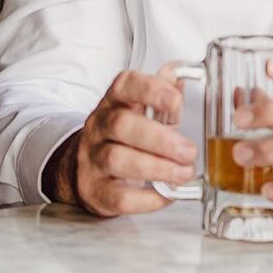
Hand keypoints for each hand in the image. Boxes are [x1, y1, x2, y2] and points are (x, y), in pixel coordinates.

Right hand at [46, 63, 196, 216]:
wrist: (83, 169)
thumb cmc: (122, 137)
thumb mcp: (138, 109)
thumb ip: (160, 92)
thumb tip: (180, 74)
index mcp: (114, 101)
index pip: (125, 85)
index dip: (152, 90)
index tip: (176, 103)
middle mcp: (99, 127)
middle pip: (121, 125)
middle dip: (160, 138)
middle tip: (189, 151)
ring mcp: (93, 159)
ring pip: (118, 159)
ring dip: (157, 167)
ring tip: (184, 173)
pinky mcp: (96, 191)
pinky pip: (119, 196)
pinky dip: (148, 198)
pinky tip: (167, 194)